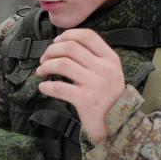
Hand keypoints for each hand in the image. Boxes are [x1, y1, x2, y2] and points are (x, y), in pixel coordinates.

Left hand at [35, 28, 124, 143]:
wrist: (119, 124)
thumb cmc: (109, 97)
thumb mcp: (110, 73)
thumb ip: (94, 59)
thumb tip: (64, 46)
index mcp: (110, 58)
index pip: (87, 35)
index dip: (68, 35)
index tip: (55, 42)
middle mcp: (104, 68)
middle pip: (70, 47)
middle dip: (51, 51)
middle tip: (44, 59)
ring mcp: (95, 84)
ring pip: (62, 64)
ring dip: (46, 66)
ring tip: (41, 71)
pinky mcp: (85, 99)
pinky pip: (59, 87)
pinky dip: (47, 86)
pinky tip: (43, 87)